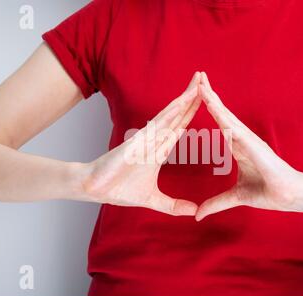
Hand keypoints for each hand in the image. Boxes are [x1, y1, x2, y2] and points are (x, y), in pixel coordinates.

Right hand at [81, 72, 201, 215]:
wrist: (95, 188)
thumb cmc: (119, 189)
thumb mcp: (152, 199)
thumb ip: (173, 205)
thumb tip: (193, 212)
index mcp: (159, 149)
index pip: (180, 126)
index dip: (193, 111)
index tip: (207, 99)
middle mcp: (154, 139)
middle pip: (177, 114)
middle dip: (191, 96)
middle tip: (204, 77)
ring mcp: (146, 139)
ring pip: (169, 115)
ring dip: (184, 99)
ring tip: (197, 83)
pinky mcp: (136, 143)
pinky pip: (156, 126)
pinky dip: (169, 114)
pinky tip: (181, 103)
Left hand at [196, 72, 302, 220]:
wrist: (288, 196)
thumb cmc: (268, 192)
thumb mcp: (235, 197)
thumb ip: (216, 203)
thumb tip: (199, 214)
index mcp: (237, 147)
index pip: (219, 124)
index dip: (208, 110)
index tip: (195, 97)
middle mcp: (241, 139)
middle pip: (221, 114)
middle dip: (208, 96)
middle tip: (196, 78)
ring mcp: (247, 139)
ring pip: (226, 116)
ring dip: (212, 99)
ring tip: (199, 84)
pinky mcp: (253, 143)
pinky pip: (234, 126)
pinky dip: (221, 114)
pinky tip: (210, 102)